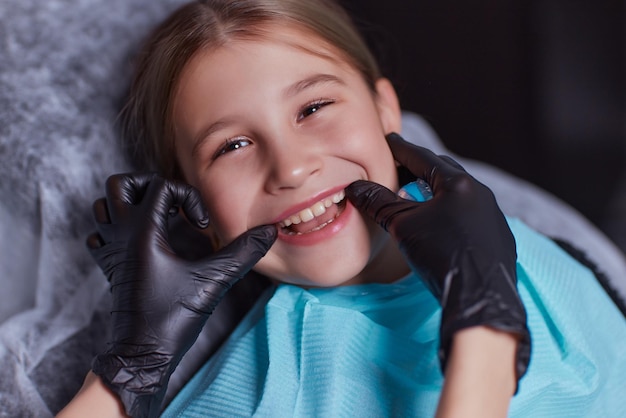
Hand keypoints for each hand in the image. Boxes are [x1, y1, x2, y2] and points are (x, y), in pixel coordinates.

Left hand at [86, 173, 275, 417]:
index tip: (201, 226)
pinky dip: (115, 228)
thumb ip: (243, 253)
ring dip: (130, 203)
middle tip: (173, 204)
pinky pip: (100, 233)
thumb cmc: (172, 317)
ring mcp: (110, 250)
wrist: (142, 354)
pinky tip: (140, 240)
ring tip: (159, 217)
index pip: (161, 186)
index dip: (188, 197)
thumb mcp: (214, 281)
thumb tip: (270, 232)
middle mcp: (121, 235)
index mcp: (143, 231)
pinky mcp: (109, 266)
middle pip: (119, 184)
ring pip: (103, 206)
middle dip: (149, 184)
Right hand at [346, 133, 529, 383]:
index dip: (401, 149)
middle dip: (420, 168)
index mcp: (458, 184)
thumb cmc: (441, 255)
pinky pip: (472, 215)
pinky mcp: (499, 238)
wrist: (480, 297)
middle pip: (445, 172)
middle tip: (400, 168)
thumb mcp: (403, 226)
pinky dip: (452, 212)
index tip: (388, 142)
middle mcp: (481, 193)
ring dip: (438, 191)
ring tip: (418, 196)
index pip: (422, 157)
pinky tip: (442, 226)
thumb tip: (355, 188)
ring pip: (460, 194)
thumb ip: (379, 202)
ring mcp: (494, 216)